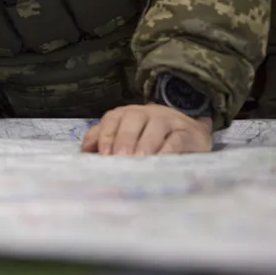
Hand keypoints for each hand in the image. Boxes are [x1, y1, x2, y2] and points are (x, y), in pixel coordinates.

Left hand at [81, 103, 212, 155]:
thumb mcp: (126, 137)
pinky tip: (160, 161)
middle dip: (123, 140)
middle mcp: (146, 113)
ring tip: (138, 161)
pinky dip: (168, 150)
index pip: (112, 119)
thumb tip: (85, 152)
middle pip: (132, 120)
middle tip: (119, 159)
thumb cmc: (150, 138)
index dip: (105, 135)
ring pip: (155, 127)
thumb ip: (103, 140)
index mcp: (126, 114)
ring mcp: (168, 120)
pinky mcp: (188, 133)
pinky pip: (177, 139)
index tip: (102, 155)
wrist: (191, 133)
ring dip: (145, 144)